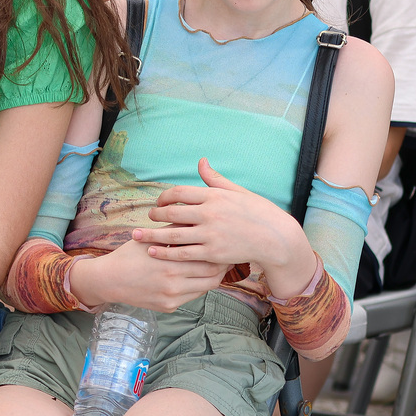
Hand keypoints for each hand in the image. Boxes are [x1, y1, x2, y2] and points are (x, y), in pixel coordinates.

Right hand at [69, 236, 231, 312]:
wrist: (108, 280)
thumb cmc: (128, 256)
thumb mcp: (148, 240)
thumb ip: (172, 232)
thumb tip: (195, 220)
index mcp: (170, 265)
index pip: (209, 262)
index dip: (219, 255)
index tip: (223, 246)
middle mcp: (174, 285)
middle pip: (212, 277)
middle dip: (221, 268)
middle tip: (225, 258)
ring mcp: (172, 298)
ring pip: (204, 289)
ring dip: (211, 278)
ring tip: (214, 268)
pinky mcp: (169, 307)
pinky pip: (191, 297)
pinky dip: (196, 287)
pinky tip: (194, 278)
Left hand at [143, 159, 303, 278]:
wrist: (277, 239)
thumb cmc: (258, 212)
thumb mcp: (238, 192)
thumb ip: (215, 179)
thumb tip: (201, 161)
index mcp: (215, 196)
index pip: (179, 193)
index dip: (164, 197)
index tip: (159, 202)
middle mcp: (210, 214)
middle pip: (172, 213)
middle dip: (156, 215)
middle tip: (149, 217)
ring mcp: (211, 235)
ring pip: (173, 235)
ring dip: (152, 236)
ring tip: (138, 236)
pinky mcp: (213, 253)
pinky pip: (184, 254)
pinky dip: (166, 253)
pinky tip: (153, 252)